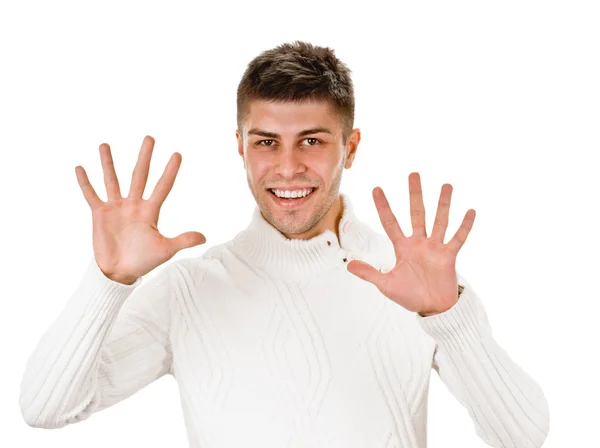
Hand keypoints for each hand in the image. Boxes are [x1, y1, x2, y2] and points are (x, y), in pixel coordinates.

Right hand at [75, 135, 206, 283]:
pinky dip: (85, 182)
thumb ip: (183, 241)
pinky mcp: (99, 214)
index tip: (177, 154)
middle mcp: (134, 204)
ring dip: (109, 163)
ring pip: (112, 180)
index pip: (163, 186)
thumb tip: (204, 237)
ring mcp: (116, 207)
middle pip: (140, 175)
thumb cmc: (143, 261)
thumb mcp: (165, 250)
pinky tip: (80, 167)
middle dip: (145, 157)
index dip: (170, 171)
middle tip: (150, 137)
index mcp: (150, 211)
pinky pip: (91, 195)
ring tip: (105, 144)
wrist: (119, 272)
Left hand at [347, 172, 474, 315]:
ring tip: (446, 185)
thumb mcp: (386, 285)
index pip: (390, 222)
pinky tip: (471, 211)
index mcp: (402, 247)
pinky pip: (458, 238)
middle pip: (416, 213)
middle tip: (413, 174)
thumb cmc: (409, 296)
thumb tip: (348, 265)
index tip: (376, 188)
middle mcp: (419, 243)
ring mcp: (435, 248)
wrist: (432, 309)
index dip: (383, 206)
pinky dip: (465, 226)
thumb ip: (369, 273)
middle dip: (414, 194)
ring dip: (443, 203)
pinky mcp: (449, 256)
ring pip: (439, 220)